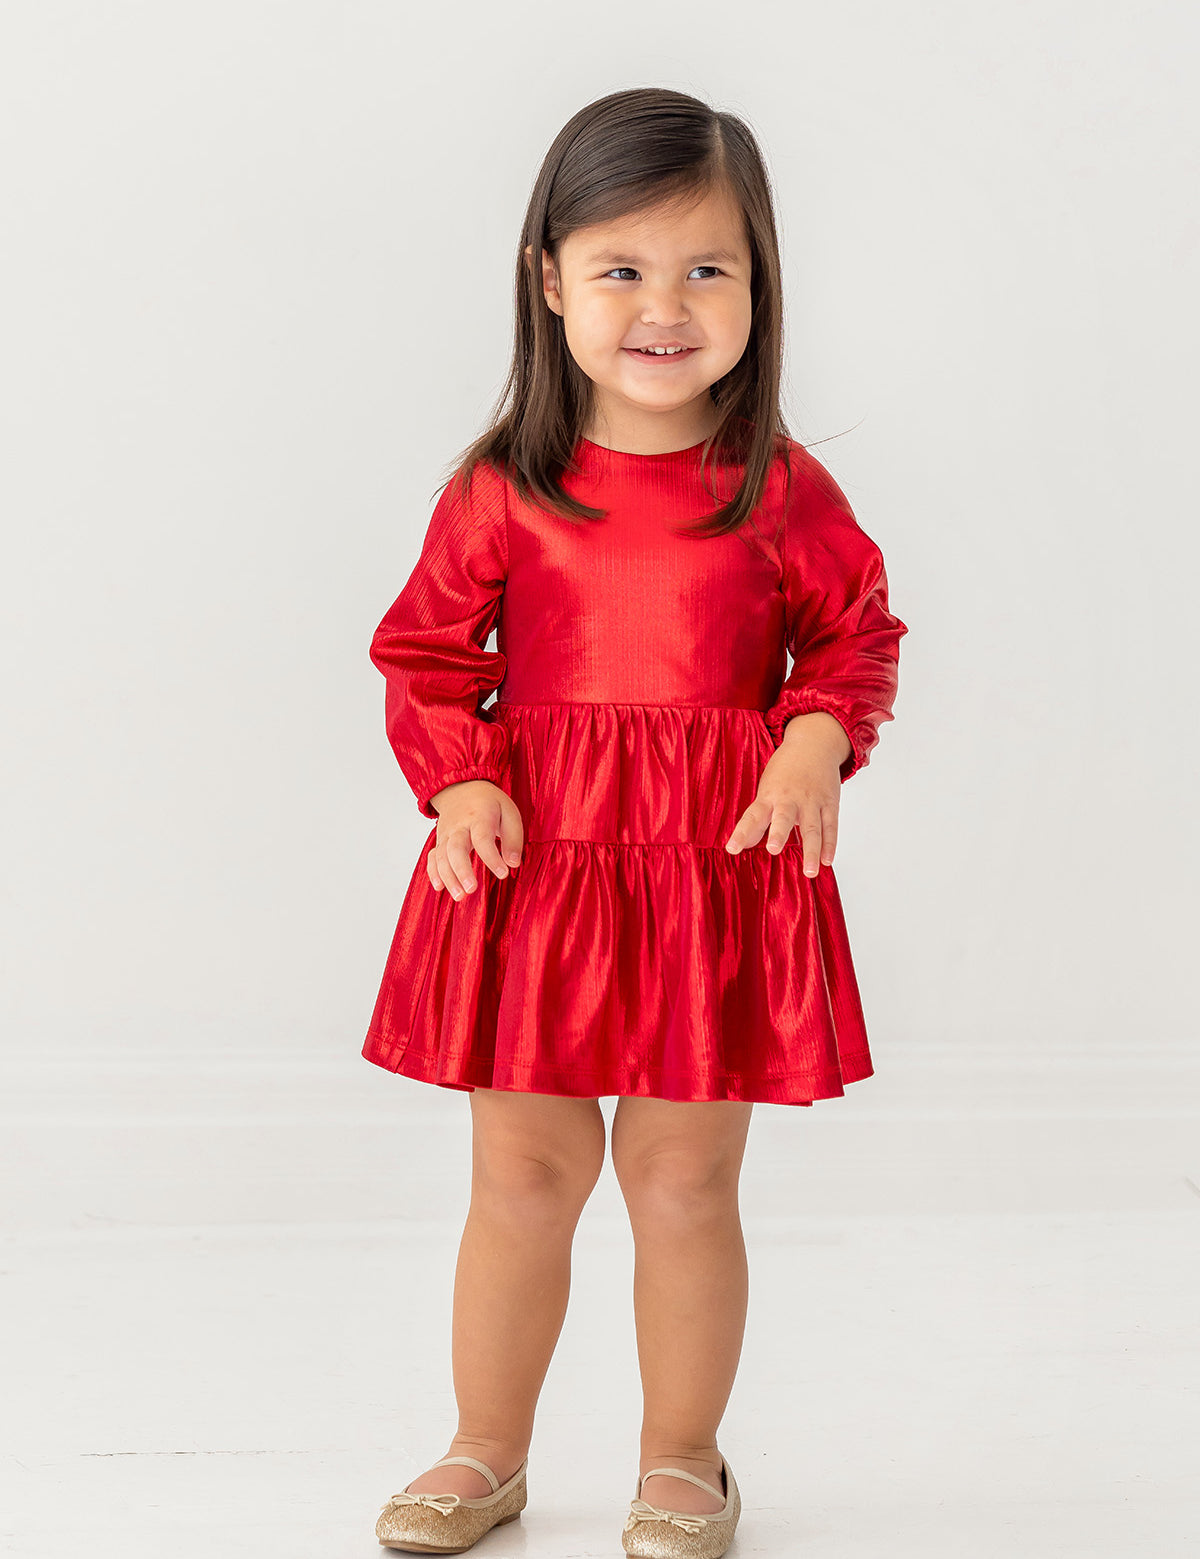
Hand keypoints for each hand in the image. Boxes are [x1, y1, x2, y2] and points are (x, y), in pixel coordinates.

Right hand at [426, 779, 523, 900]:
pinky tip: (439, 887)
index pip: (483, 838)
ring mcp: (446, 834)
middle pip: (455, 848)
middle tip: (471, 889)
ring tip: (460, 896)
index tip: (503, 873)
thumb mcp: (509, 812)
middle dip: (462, 870)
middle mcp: (459, 825)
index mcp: (479, 816)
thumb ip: (513, 838)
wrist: (461, 788)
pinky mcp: (440, 841)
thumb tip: (513, 863)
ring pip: (441, 856)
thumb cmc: (490, 803)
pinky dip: (433, 872)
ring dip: (448, 877)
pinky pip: (432, 857)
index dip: (492, 857)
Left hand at [724, 712, 850, 876]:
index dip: (741, 833)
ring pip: (813, 828)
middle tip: (773, 849)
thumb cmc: (785, 770)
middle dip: (778, 833)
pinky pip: (831, 827)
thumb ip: (757, 818)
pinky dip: (830, 845)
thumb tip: (744, 845)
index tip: (732, 849)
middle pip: (783, 817)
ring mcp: (812, 801)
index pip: (752, 816)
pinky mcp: (830, 804)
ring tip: (809, 871)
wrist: (814, 743)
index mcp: (769, 795)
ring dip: (811, 850)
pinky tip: (827, 861)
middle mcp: (790, 798)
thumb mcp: (766, 789)